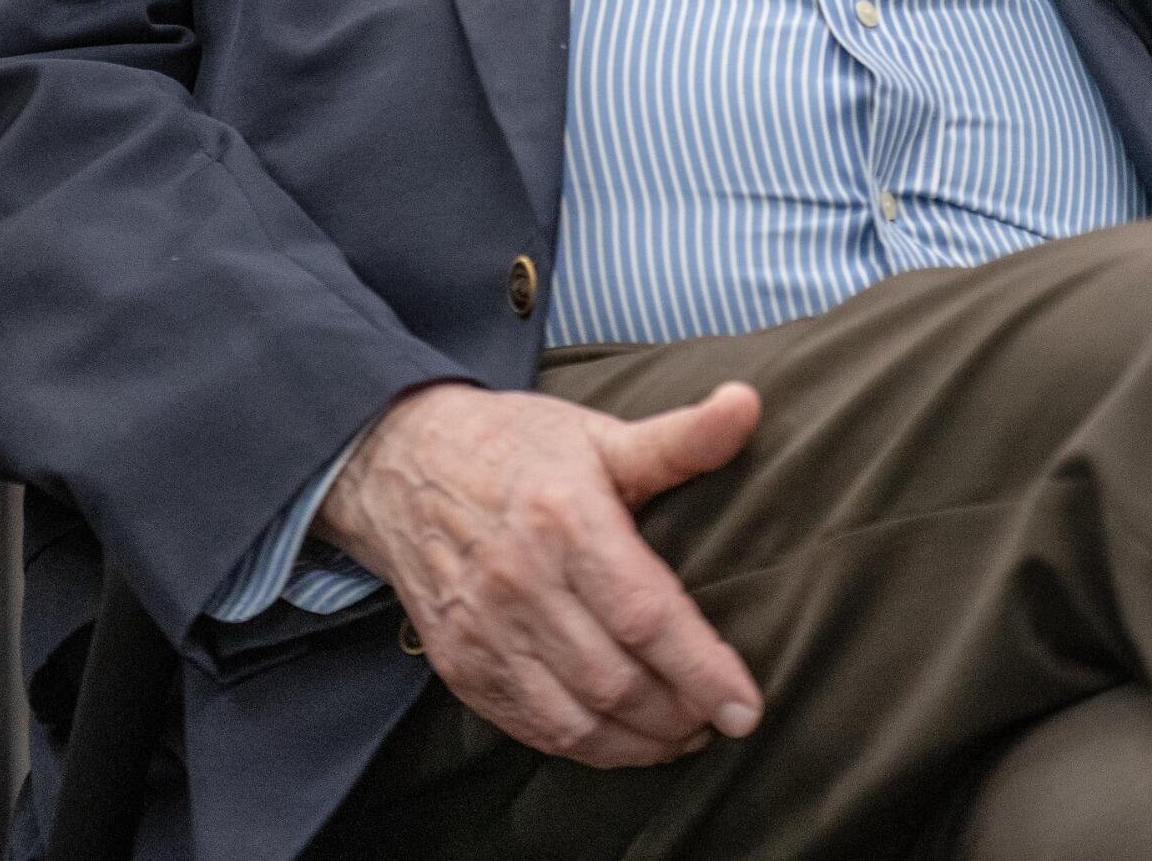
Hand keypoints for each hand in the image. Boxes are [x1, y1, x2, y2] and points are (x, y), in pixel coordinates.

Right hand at [316, 377, 762, 767]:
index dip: (702, 669)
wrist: (401, 462)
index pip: (645, 615)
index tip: (747, 707)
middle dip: (681, 715)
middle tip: (722, 717)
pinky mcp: (460, 664)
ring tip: (685, 734)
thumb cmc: (515, 446)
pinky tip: (624, 737)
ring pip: (576, 721)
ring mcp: (484, 631)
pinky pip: (532, 728)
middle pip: (616, 681)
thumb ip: (680, 438)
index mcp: (565, 519)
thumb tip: (749, 404)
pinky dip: (588, 747)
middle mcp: (520, 582)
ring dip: (641, 743)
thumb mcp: (598, 434)